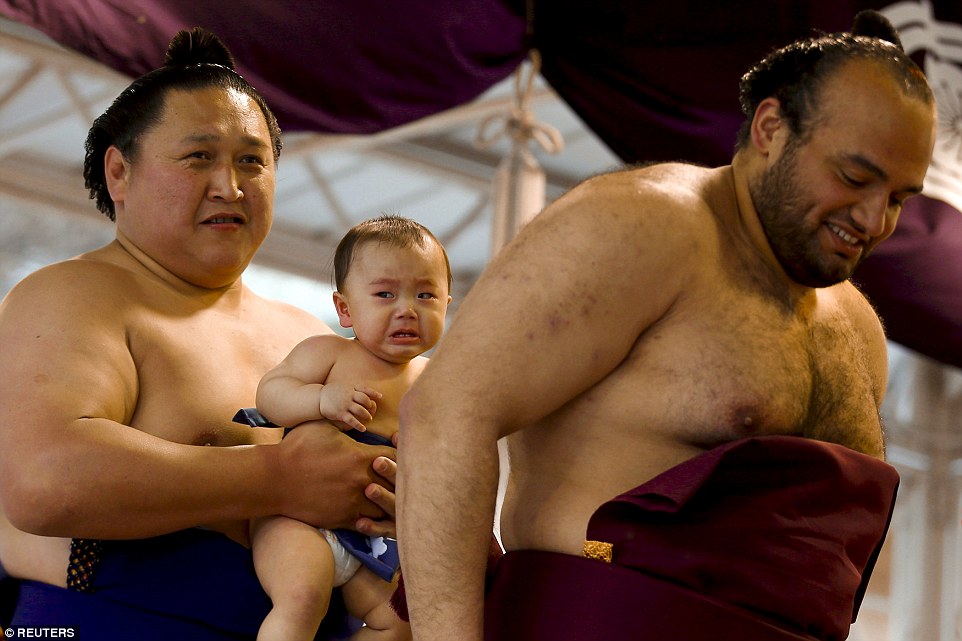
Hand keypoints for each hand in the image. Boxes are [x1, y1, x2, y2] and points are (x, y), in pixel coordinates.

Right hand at [277, 421, 395, 528]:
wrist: (274, 479)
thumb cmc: (297, 449)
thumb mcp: (323, 427)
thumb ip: (346, 424)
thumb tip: (357, 417)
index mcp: (360, 456)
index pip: (397, 458)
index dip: (401, 457)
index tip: (396, 458)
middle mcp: (362, 481)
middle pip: (397, 484)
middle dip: (398, 481)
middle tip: (397, 480)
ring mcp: (353, 502)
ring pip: (385, 507)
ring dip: (387, 502)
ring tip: (385, 498)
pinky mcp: (342, 519)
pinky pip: (370, 525)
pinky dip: (374, 521)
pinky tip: (371, 515)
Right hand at [319, 383, 381, 431]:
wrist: (318, 398)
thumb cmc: (332, 392)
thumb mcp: (343, 386)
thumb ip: (353, 388)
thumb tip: (364, 391)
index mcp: (350, 388)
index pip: (365, 389)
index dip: (373, 393)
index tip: (380, 397)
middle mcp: (349, 395)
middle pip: (365, 400)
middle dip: (370, 406)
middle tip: (371, 410)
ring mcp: (345, 404)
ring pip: (360, 410)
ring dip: (367, 415)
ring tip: (369, 418)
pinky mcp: (340, 413)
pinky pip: (352, 420)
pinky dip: (359, 425)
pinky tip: (363, 429)